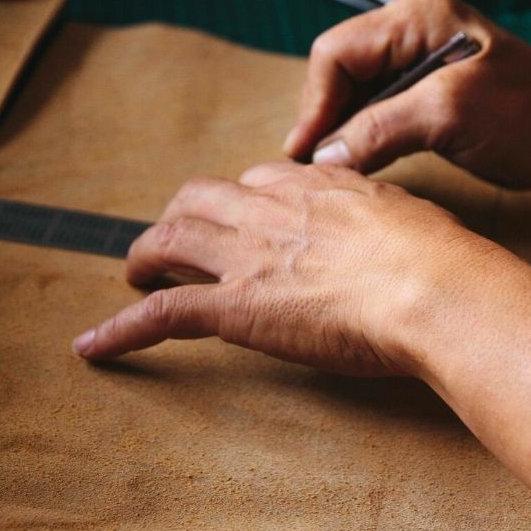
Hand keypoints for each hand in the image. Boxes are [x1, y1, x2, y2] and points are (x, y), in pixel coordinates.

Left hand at [72, 161, 504, 373]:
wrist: (432, 289)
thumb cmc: (438, 259)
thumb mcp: (408, 215)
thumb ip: (379, 211)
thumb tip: (384, 221)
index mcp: (312, 186)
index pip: (253, 183)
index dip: (237, 204)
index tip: (239, 223)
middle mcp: (269, 210)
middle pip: (197, 199)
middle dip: (179, 219)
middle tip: (175, 246)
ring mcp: (246, 256)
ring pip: (167, 241)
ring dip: (145, 257)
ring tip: (136, 277)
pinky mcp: (234, 307)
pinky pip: (159, 314)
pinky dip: (119, 330)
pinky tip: (92, 347)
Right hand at [283, 0, 530, 188]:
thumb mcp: (450, 115)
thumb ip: (382, 127)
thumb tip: (325, 153)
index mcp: (415, 18)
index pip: (337, 54)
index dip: (315, 105)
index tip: (306, 154)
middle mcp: (410, 32)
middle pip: (339, 74)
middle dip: (324, 120)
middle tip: (314, 171)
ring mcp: (417, 63)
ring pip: (353, 97)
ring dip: (341, 135)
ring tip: (330, 174)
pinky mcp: (424, 95)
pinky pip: (375, 114)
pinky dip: (362, 141)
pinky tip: (358, 167)